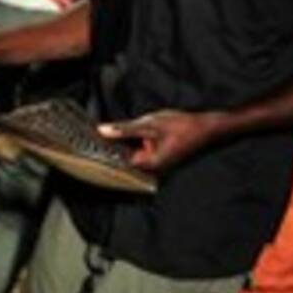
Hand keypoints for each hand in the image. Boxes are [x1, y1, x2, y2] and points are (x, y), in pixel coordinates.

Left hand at [98, 110, 222, 172]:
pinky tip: (120, 132)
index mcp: (148, 164)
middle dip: (109, 147)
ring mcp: (154, 162)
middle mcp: (150, 167)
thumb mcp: (149, 124)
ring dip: (119, 143)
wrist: (207, 127)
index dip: (101, 150)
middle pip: (122, 158)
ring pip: (129, 152)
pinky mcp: (156, 155)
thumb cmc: (182, 126)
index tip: (85, 142)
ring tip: (98, 134)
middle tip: (87, 136)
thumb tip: (101, 131)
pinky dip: (129, 141)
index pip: (117, 161)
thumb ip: (124, 129)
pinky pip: (137, 149)